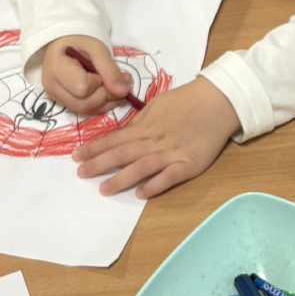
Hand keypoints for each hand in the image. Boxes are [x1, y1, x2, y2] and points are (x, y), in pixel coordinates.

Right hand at [41, 34, 129, 114]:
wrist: (67, 45)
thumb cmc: (81, 43)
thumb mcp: (98, 49)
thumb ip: (110, 70)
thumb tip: (124, 92)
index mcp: (56, 68)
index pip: (83, 88)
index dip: (100, 82)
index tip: (106, 70)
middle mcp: (52, 87)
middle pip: (84, 104)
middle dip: (108, 95)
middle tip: (123, 80)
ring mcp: (57, 98)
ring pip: (86, 110)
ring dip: (108, 102)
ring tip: (118, 85)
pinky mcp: (65, 104)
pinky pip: (86, 111)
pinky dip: (102, 104)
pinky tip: (109, 92)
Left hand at [73, 78, 238, 197]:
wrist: (219, 101)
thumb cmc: (188, 101)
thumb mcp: (159, 105)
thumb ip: (141, 122)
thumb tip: (123, 133)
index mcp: (146, 125)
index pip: (115, 138)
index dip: (95, 147)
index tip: (75, 156)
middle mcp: (155, 140)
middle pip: (123, 153)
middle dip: (99, 163)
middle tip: (81, 174)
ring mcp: (172, 152)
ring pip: (142, 166)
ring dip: (122, 178)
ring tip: (104, 190)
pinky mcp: (189, 163)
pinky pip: (169, 176)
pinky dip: (155, 185)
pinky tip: (141, 193)